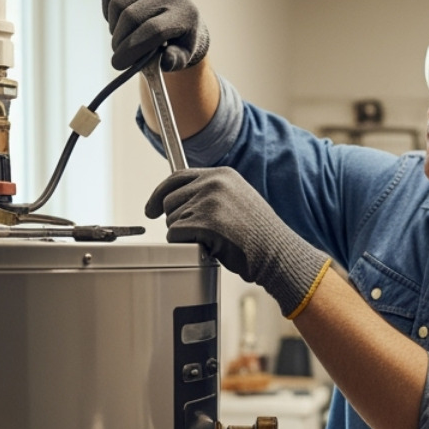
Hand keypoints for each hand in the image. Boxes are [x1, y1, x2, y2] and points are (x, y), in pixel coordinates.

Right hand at [101, 0, 209, 71]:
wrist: (180, 10)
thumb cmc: (179, 38)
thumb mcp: (183, 55)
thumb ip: (175, 61)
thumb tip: (166, 60)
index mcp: (186, 13)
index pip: (153, 30)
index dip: (131, 48)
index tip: (118, 64)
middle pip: (132, 17)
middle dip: (120, 41)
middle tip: (119, 54)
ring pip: (117, 3)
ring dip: (113, 26)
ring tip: (122, 36)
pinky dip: (107, 9)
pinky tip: (118, 19)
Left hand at [147, 168, 329, 317]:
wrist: (278, 253)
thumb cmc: (259, 236)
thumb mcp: (237, 200)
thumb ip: (211, 194)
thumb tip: (179, 200)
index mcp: (221, 174)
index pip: (177, 177)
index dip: (159, 194)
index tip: (151, 208)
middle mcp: (213, 183)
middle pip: (169, 201)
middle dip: (177, 221)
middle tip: (199, 235)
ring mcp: (209, 202)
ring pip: (171, 221)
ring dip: (185, 236)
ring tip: (213, 241)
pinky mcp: (205, 223)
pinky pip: (175, 236)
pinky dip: (185, 247)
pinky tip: (209, 248)